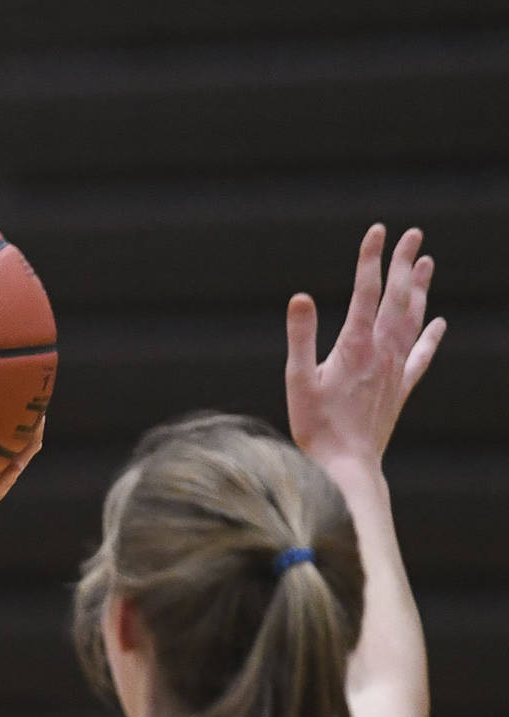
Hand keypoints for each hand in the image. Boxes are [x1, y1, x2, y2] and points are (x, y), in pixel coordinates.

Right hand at [284, 224, 446, 471]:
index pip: (366, 292)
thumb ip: (300, 337)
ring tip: (427, 262)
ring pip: (413, 319)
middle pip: (396, 298)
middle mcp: (382, 352)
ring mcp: (395, 370)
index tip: (378, 231)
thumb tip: (301, 297)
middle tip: (412, 234)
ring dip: (420, 289)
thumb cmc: (316, 426)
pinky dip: (431, 335)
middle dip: (403, 264)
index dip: (371, 259)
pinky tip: (438, 322)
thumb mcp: (297, 380)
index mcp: (355, 346)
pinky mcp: (400, 388)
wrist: (348, 466)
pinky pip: (421, 355)